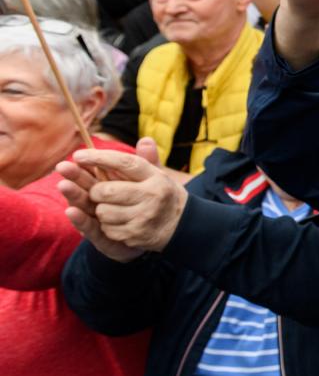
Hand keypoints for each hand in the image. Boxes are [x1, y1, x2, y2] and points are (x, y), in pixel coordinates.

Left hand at [56, 138, 185, 254]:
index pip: (124, 163)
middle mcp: (152, 195)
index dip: (99, 158)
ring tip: (114, 209)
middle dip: (95, 191)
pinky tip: (120, 223)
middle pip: (106, 191)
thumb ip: (148, 159)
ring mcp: (144, 216)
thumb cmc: (163, 195)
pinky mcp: (136, 235)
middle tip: (98, 192)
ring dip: (101, 210)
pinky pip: (107, 229)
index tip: (77, 155)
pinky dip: (107, 226)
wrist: (184, 225)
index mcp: (155, 177)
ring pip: (103, 212)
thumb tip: (145, 140)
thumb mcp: (159, 175)